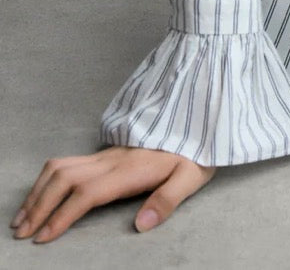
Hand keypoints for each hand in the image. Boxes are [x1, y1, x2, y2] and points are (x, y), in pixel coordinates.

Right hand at [10, 146, 215, 243]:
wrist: (195, 125)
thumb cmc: (193, 156)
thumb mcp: (190, 178)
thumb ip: (167, 200)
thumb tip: (141, 224)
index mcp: (130, 170)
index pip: (88, 193)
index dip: (63, 215)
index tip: (43, 237)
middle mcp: (112, 160)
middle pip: (65, 178)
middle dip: (39, 205)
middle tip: (21, 233)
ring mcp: (107, 154)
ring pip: (62, 166)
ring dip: (38, 191)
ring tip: (21, 218)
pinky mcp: (105, 152)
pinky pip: (68, 161)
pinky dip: (46, 178)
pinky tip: (39, 194)